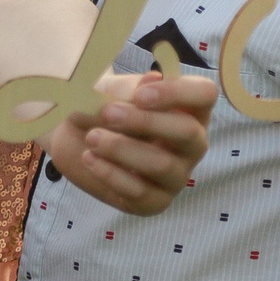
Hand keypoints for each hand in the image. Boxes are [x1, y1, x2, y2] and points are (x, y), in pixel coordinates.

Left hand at [46, 70, 218, 214]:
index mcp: (189, 109)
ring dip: (123, 149)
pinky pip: (140, 192)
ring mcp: (177, 175)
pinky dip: (111, 173)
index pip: (205, 94)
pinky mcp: (155, 201)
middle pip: (188, 132)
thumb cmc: (103, 109)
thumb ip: (127, 88)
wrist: (74, 140)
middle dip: (146, 122)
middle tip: (108, 113)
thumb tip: (152, 79)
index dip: (177, 93)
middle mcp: (191, 144)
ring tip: (92, 137)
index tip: (140, 94)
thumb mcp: (109, 92)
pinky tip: (90, 158)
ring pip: (162, 165)